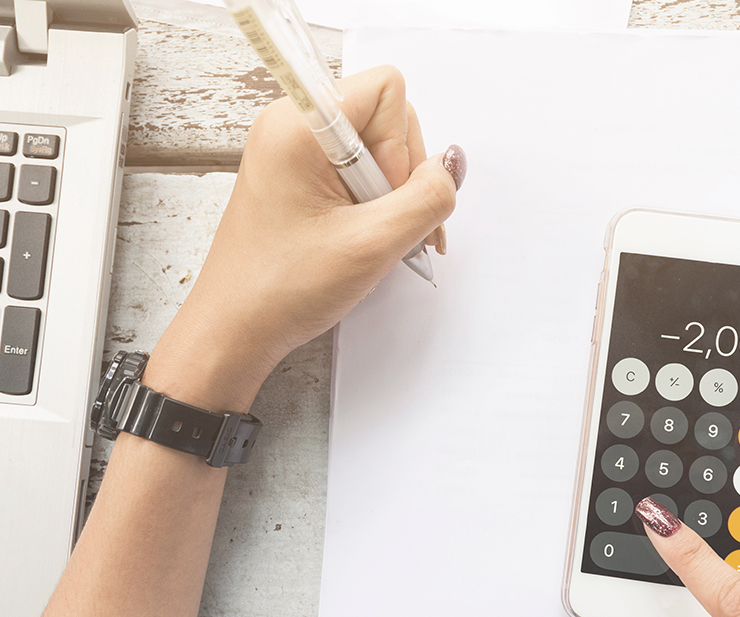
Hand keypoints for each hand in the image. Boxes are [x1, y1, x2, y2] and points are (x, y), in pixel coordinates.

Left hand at [144, 66, 464, 410]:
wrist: (235, 331)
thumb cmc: (280, 290)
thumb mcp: (372, 245)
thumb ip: (426, 199)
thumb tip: (452, 165)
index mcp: (297, 124)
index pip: (388, 90)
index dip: (401, 147)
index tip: (379, 199)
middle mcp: (292, 128)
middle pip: (386, 120)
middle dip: (399, 177)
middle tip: (378, 229)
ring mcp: (294, 155)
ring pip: (375, 153)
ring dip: (389, 200)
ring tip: (369, 244)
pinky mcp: (299, 182)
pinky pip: (355, 176)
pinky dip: (371, 209)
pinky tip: (362, 243)